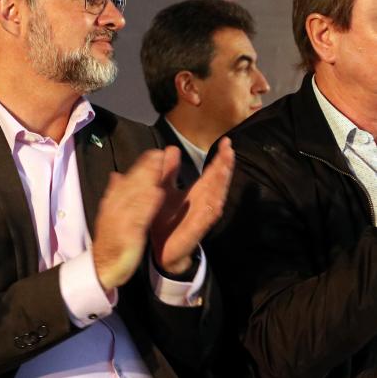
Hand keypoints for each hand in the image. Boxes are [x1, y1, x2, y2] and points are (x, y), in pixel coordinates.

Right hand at [92, 149, 166, 292]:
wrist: (102, 268)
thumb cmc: (111, 242)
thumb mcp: (111, 216)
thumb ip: (115, 196)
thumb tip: (117, 175)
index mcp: (112, 204)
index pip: (126, 181)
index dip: (139, 167)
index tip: (153, 153)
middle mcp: (114, 209)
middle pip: (130, 185)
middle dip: (144, 168)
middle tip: (158, 153)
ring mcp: (120, 221)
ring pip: (134, 196)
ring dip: (146, 179)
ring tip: (159, 166)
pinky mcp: (128, 235)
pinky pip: (139, 217)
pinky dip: (147, 204)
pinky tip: (158, 194)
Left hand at [150, 139, 233, 274]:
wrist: (161, 250)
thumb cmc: (166, 219)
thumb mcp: (164, 189)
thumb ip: (169, 171)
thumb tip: (171, 148)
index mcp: (196, 192)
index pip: (212, 171)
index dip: (220, 157)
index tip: (226, 141)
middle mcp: (203, 202)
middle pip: (218, 181)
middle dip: (224, 165)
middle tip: (229, 149)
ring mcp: (202, 216)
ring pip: (216, 197)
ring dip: (221, 183)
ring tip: (225, 167)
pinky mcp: (196, 230)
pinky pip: (206, 219)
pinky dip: (212, 209)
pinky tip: (217, 200)